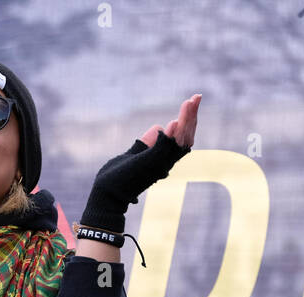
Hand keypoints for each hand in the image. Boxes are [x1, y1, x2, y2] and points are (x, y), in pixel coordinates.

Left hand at [80, 94, 200, 234]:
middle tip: (197, 96)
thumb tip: (157, 127)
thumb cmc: (117, 177)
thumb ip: (146, 142)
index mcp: (163, 158)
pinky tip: (175, 122)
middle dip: (192, 116)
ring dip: (185, 121)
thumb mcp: (133, 153)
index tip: (192, 101)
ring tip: (190, 102)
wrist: (106, 193)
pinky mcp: (149, 165)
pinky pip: (164, 150)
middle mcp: (165, 161)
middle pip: (185, 137)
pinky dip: (170, 136)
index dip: (188, 120)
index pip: (181, 137)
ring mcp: (159, 163)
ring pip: (179, 141)